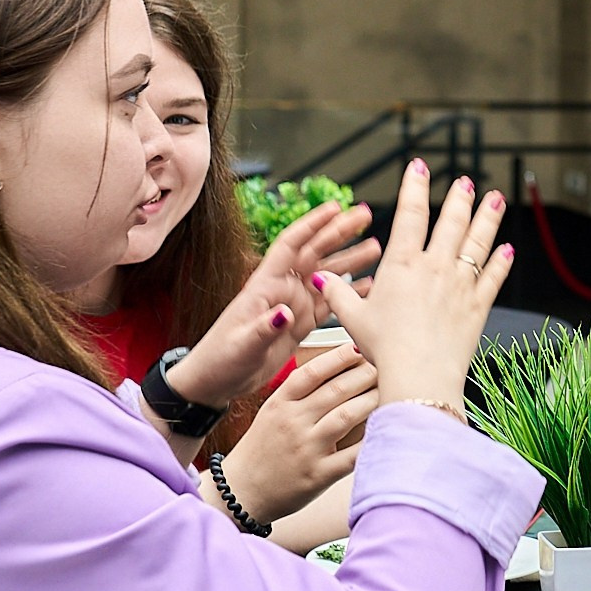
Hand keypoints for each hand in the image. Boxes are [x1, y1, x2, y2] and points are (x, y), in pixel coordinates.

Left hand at [166, 202, 379, 407]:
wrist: (216, 382)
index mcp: (264, 285)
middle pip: (315, 252)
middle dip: (339, 232)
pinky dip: (349, 295)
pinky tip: (368, 287)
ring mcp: (293, 306)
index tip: (334, 207)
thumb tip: (285, 313)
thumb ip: (264, 328)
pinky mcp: (300, 324)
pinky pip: (330, 304)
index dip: (312, 224)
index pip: (291, 245)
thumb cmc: (219, 359)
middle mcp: (282, 290)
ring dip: (350, 260)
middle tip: (363, 215)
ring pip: (327, 276)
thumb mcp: (240, 345)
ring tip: (375, 247)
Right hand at [208, 344, 379, 524]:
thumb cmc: (261, 449)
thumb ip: (299, 392)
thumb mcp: (272, 413)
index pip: (313, 372)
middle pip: (336, 390)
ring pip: (348, 416)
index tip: (359, 348)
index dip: (339, 357)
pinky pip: (352, 455)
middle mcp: (293, 423)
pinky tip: (387, 428)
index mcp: (280, 404)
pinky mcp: (318, 475)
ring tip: (389, 391)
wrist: (241, 493)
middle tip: (384, 366)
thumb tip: (337, 367)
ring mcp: (306, 449)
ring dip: (372, 400)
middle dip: (365, 374)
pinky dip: (372, 440)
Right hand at [324, 161, 509, 410]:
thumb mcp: (354, 319)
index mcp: (402, 264)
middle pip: (451, 222)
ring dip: (488, 217)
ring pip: (478, 242)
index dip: (414, 186)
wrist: (419, 375)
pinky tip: (507, 249)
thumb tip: (322, 278)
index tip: (419, 166)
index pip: (410, 214)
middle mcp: (435, 267)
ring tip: (496, 199)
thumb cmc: (384, 348)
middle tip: (466, 182)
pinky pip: (493, 277)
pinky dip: (501, 262)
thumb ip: (339, 295)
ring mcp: (460, 284)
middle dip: (459, 198)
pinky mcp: (478, 305)